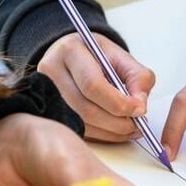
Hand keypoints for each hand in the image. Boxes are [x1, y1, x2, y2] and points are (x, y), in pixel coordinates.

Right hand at [38, 32, 155, 142]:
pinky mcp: (49, 110)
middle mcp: (51, 71)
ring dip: (111, 131)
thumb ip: (139, 78)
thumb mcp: (122, 58)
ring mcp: (45, 93)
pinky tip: (116, 131)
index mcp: (70, 51)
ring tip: (130, 128)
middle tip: (137, 125)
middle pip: (85, 108)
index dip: (119, 102)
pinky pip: (78, 130)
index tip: (139, 110)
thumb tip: (139, 106)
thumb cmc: (98, 56)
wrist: (75, 55)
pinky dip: (102, 135)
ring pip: (81, 123)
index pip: (93, 85)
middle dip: (117, 122)